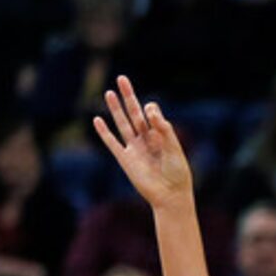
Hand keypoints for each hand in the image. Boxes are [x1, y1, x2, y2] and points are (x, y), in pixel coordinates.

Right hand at [93, 75, 194, 212]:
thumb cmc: (178, 174)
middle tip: (122, 79)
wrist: (170, 196)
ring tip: (109, 92)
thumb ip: (163, 129)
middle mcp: (147, 140)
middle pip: (135, 114)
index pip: (152, 115)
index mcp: (161, 137)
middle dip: (128, 97)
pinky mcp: (125, 159)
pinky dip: (104, 132)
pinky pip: (112, 143)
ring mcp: (135, 149)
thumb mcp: (174, 148)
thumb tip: (149, 109)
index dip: (150, 109)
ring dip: (115, 109)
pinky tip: (97, 120)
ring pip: (123, 124)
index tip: (151, 112)